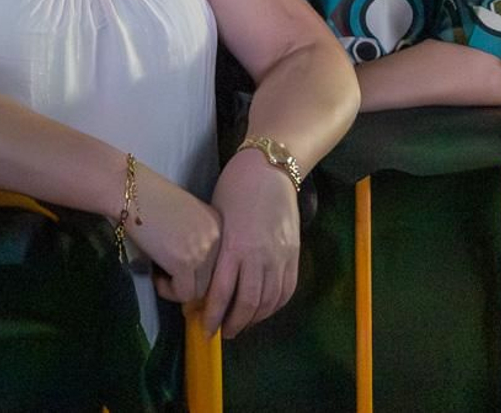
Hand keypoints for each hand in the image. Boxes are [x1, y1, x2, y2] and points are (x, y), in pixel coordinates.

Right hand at [126, 170, 220, 307]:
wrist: (128, 191)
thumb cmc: (147, 197)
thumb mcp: (184, 214)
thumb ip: (194, 236)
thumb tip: (191, 271)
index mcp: (218, 223)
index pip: (219, 261)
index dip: (199, 271)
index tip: (179, 269)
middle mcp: (217, 237)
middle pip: (212, 278)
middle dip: (189, 281)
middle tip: (167, 275)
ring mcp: (203, 251)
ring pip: (199, 289)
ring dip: (178, 288)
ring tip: (159, 275)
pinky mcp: (184, 263)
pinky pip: (183, 293)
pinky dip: (168, 291)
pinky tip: (154, 277)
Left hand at [201, 149, 300, 338]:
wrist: (270, 168)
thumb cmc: (234, 187)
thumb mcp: (215, 218)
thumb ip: (217, 250)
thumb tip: (207, 277)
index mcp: (236, 246)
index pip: (223, 292)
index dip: (214, 315)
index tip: (206, 329)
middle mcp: (260, 256)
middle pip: (249, 303)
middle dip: (234, 322)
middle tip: (223, 332)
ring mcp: (281, 256)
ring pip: (270, 300)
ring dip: (255, 318)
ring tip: (242, 324)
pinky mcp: (295, 253)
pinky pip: (287, 288)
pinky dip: (275, 305)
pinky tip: (264, 310)